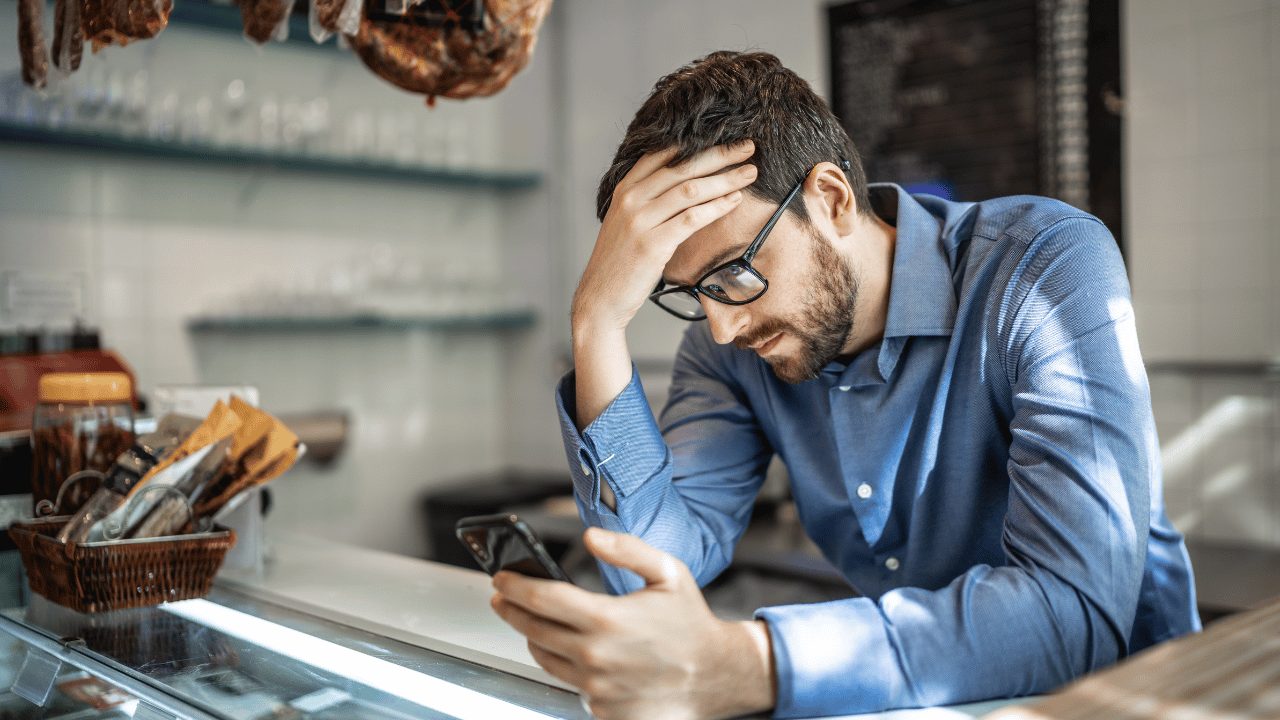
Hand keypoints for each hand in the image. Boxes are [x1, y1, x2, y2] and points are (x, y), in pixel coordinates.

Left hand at [490, 528, 775, 719]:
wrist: (715, 676)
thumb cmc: (691, 624)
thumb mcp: (668, 573)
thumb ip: (627, 550)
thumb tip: (590, 537)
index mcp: (607, 619)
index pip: (543, 598)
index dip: (515, 585)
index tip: (500, 578)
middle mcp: (595, 656)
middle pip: (533, 629)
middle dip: (512, 609)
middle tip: (502, 596)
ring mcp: (596, 688)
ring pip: (545, 658)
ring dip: (533, 637)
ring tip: (533, 622)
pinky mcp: (601, 709)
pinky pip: (568, 684)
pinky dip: (565, 665)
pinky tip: (574, 651)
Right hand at [572, 141, 757, 333]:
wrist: (600, 299)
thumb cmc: (620, 263)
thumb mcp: (626, 222)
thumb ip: (647, 200)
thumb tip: (684, 183)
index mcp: (624, 189)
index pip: (663, 153)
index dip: (697, 142)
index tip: (726, 136)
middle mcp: (630, 199)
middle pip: (682, 166)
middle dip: (720, 154)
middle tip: (748, 147)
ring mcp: (640, 221)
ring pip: (690, 190)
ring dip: (725, 179)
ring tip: (750, 173)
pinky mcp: (652, 245)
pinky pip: (692, 218)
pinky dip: (717, 207)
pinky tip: (735, 200)